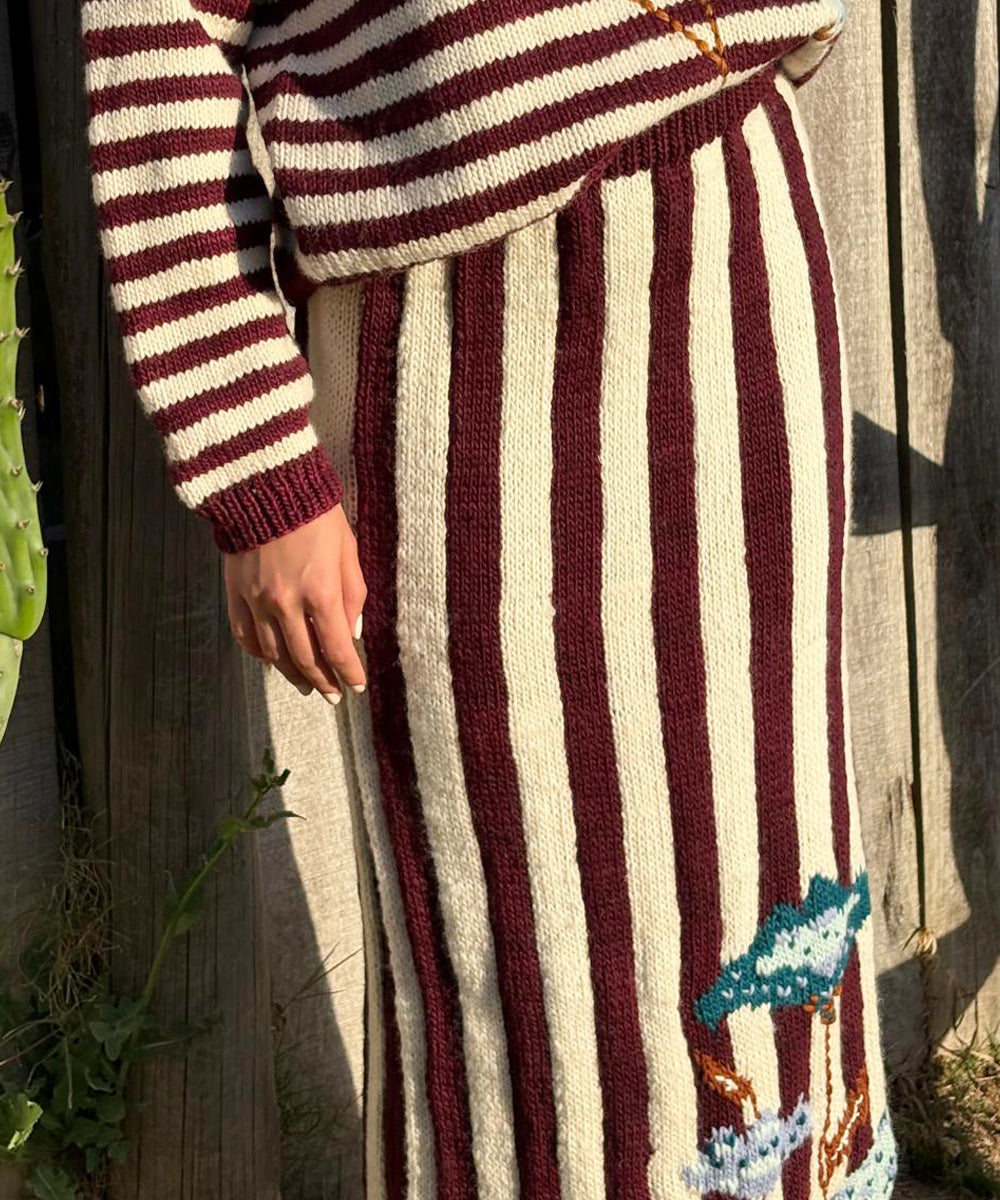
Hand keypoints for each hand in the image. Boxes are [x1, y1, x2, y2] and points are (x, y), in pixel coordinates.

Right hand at [223, 504, 366, 702]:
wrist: (264, 483)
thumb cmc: (316, 512)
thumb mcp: (347, 549)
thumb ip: (353, 594)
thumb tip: (352, 632)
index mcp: (320, 592)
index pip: (337, 649)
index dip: (348, 673)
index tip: (356, 687)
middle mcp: (286, 603)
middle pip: (305, 658)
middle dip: (323, 681)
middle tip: (333, 695)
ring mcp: (256, 601)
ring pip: (274, 654)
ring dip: (292, 674)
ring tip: (307, 684)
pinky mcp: (235, 593)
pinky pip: (246, 636)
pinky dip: (260, 654)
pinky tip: (272, 661)